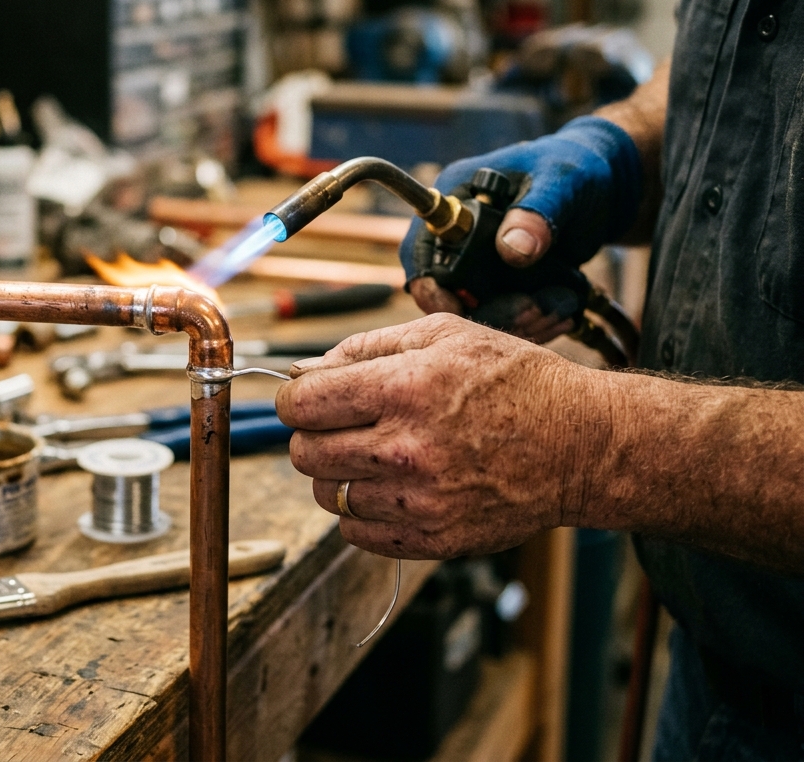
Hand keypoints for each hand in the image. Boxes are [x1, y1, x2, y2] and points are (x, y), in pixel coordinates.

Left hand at [276, 314, 608, 558]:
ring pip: (327, 496)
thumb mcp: (444, 335)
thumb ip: (364, 348)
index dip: (295, 399)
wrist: (580, 446)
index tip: (307, 400)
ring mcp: (418, 500)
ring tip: (373, 456)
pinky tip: (390, 487)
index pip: (301, 404)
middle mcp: (405, 448)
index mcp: (403, 388)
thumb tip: (303, 370)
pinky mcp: (432, 538)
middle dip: (312, 436)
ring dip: (338, 475)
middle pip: (304, 454)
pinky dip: (361, 513)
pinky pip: (356, 534)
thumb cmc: (514, 382)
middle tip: (342, 427)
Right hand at [402, 116, 641, 340]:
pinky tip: (562, 313)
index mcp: (454, 198)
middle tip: (531, 313)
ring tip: (557, 312)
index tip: (457, 310)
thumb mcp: (561, 181)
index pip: (421, 251)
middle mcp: (458, 235)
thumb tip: (511, 251)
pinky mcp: (503, 283)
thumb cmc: (578, 166)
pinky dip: (532, 322)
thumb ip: (536, 212)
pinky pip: (504, 314)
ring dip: (516, 321)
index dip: (431, 286)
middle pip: (445, 291)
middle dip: (486, 311)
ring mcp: (480, 262)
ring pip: (477, 310)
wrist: (605, 187)